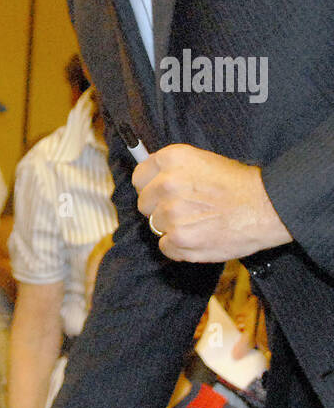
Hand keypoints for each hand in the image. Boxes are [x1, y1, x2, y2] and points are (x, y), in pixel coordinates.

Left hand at [132, 144, 290, 262]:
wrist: (267, 207)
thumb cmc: (240, 185)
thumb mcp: (204, 162)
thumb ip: (174, 170)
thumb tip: (150, 178)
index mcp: (172, 159)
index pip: (139, 176)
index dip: (150, 186)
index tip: (159, 192)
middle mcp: (166, 184)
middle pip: (144, 204)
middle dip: (160, 209)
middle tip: (187, 209)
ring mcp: (171, 213)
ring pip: (155, 227)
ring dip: (173, 228)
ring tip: (200, 222)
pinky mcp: (179, 239)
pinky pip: (165, 247)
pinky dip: (180, 248)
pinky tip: (200, 237)